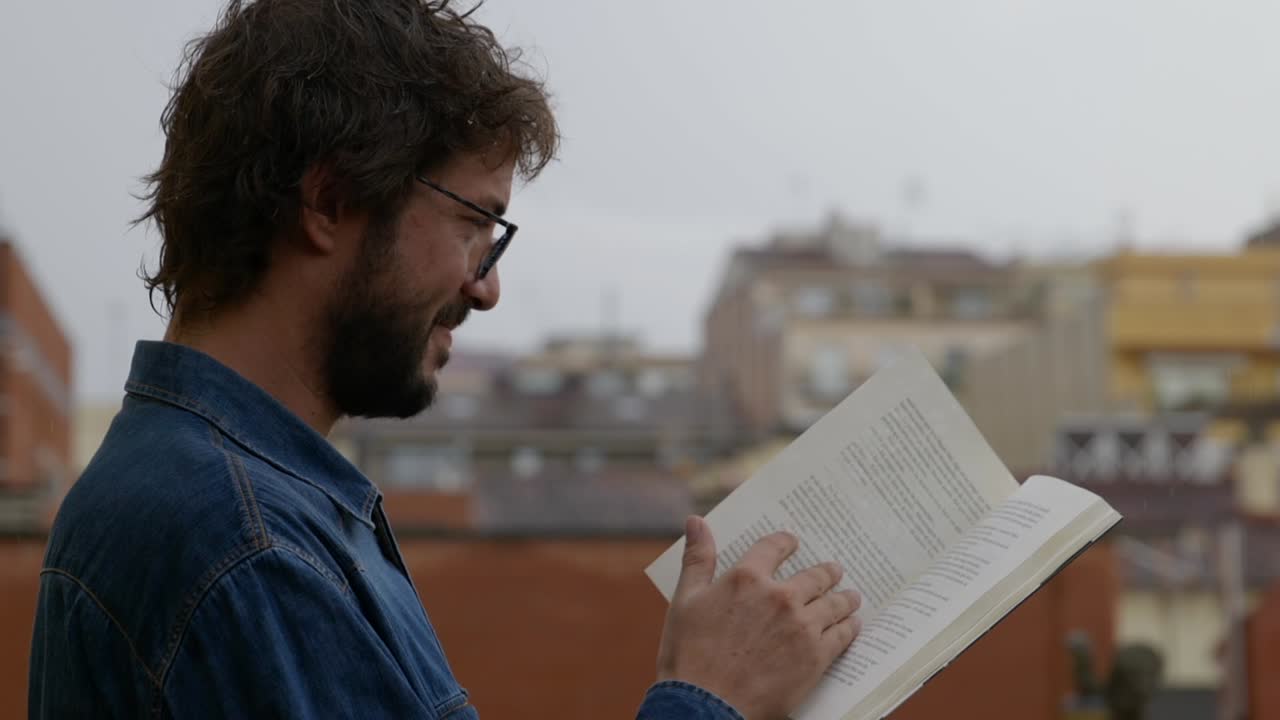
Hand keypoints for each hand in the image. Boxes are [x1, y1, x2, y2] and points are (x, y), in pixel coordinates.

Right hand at [655, 516, 861, 719]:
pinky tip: (852, 626)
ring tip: (851, 597)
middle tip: (835, 570)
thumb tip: (696, 521)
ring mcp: (801, 626)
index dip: (786, 542)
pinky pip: (842, 635)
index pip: (775, 547)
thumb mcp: (686, 600)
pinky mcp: (815, 656)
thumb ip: (697, 559)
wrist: (706, 705)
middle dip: (827, 572)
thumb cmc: (689, 655)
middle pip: (814, 575)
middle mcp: (779, 596)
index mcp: (747, 578)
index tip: (793, 542)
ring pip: (834, 603)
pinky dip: (849, 627)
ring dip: (844, 598)